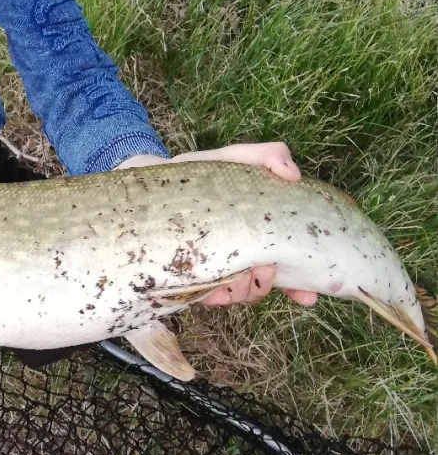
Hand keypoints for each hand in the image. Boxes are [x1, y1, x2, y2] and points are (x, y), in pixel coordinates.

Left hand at [115, 141, 317, 307]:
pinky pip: (203, 297)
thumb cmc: (194, 175)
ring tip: (237, 277)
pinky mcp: (184, 278)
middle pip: (262, 285)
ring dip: (242, 292)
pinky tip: (212, 291)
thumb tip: (293, 175)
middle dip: (267, 286)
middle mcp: (237, 256)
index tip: (308, 295)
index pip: (285, 263)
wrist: (145, 181)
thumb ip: (265, 156)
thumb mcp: (230, 159)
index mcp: (254, 235)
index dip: (300, 285)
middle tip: (264, 270)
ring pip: (236, 295)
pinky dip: (212, 297)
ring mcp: (211, 269)